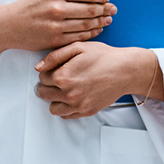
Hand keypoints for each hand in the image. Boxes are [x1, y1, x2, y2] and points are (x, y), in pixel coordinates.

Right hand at [0, 0, 114, 51]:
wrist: (9, 25)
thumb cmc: (30, 7)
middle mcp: (56, 8)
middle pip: (89, 9)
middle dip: (105, 9)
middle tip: (113, 9)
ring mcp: (56, 25)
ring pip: (86, 24)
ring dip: (100, 22)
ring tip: (108, 20)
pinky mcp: (54, 40)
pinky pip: (78, 37)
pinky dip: (91, 33)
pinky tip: (97, 30)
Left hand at [34, 42, 151, 118]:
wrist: (124, 70)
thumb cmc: (103, 56)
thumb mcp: (77, 47)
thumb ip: (54, 56)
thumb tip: (38, 67)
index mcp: (63, 76)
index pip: (41, 78)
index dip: (48, 71)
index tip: (57, 68)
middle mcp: (68, 94)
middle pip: (43, 93)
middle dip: (48, 85)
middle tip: (59, 78)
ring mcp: (77, 105)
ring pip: (53, 108)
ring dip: (55, 99)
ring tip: (64, 89)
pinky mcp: (86, 111)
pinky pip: (66, 115)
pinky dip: (66, 107)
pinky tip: (73, 96)